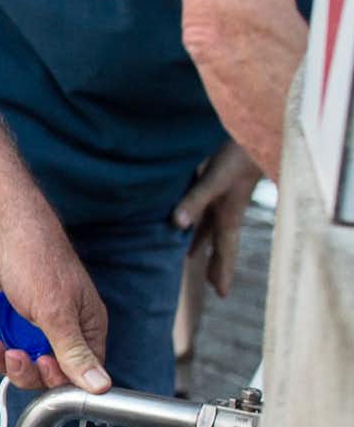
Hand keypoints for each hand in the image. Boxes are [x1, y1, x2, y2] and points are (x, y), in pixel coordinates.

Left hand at [0, 197, 110, 391]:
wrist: (3, 230)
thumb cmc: (37, 262)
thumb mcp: (55, 312)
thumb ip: (73, 352)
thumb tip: (100, 387)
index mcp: (89, 327)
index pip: (81, 372)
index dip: (57, 377)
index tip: (40, 364)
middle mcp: (68, 328)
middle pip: (48, 372)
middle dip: (25, 369)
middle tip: (11, 354)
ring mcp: (40, 325)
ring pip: (24, 361)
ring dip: (4, 359)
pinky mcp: (17, 320)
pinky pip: (6, 346)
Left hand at [173, 141, 257, 297]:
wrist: (250, 131)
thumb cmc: (236, 156)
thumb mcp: (214, 180)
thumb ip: (194, 201)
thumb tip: (176, 226)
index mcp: (229, 216)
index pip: (225, 251)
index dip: (222, 272)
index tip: (222, 295)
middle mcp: (226, 211)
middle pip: (219, 244)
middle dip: (215, 264)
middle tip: (213, 285)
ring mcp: (221, 198)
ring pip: (209, 228)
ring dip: (201, 243)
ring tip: (192, 258)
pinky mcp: (214, 183)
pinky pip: (202, 209)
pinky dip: (193, 219)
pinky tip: (183, 220)